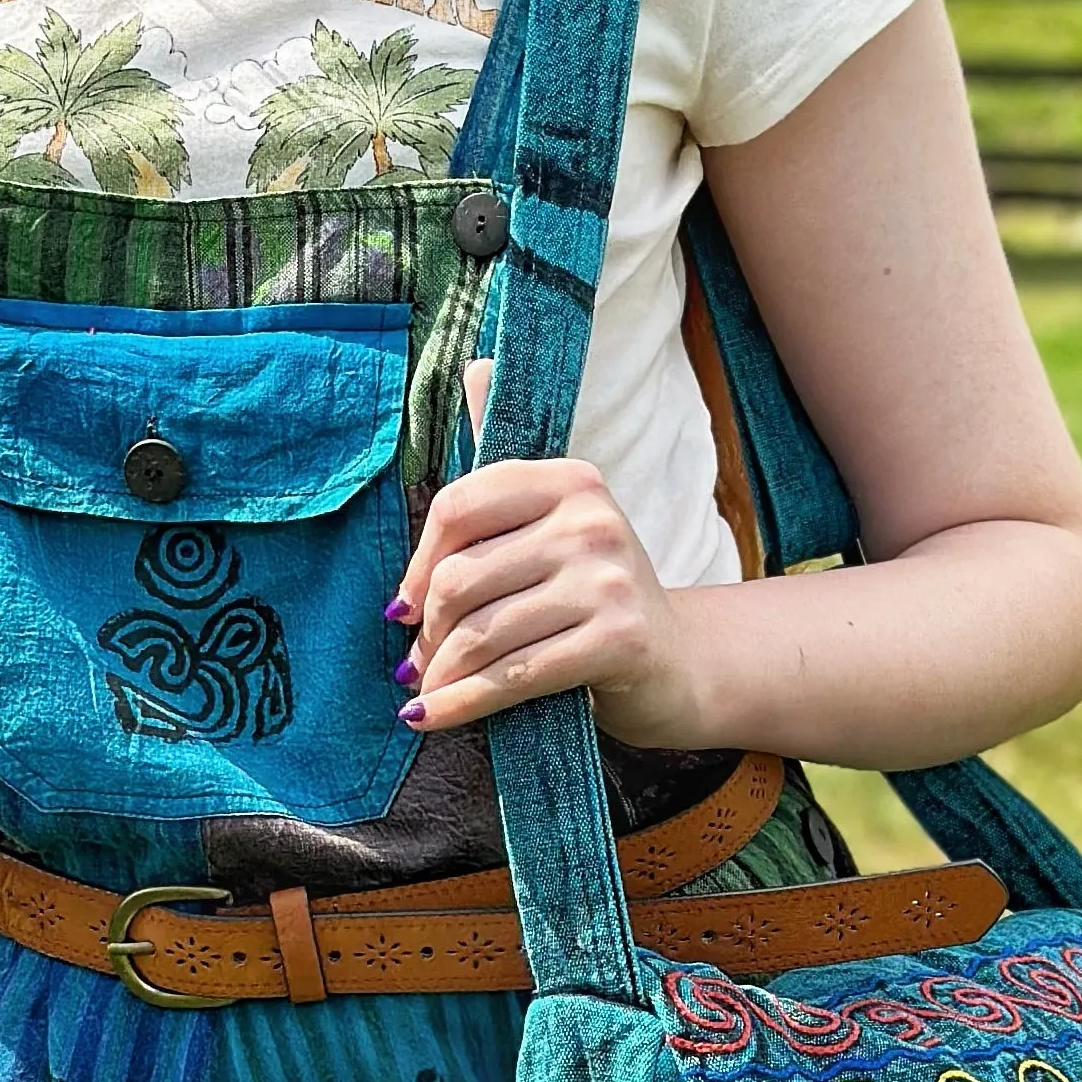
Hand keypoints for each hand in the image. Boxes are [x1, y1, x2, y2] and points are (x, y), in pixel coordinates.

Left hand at [389, 365, 693, 746]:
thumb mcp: (553, 523)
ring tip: (426, 693)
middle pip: (462, 577)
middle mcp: (591, 519)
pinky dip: (464, 703)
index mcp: (568, 479)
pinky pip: (513, 675)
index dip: (417, 566)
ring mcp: (608, 578)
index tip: (404, 609)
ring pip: (483, 632)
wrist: (677, 664)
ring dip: (441, 674)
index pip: (458, 508)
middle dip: (429, 632)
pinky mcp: (618, 639)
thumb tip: (477, 365)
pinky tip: (436, 717)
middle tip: (418, 662)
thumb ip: (505, 460)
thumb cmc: (592, 595)